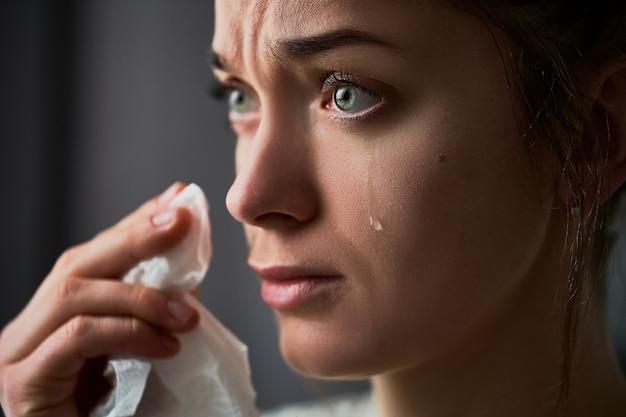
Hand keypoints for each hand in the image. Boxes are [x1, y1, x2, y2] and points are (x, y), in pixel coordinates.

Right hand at [0, 182, 199, 416]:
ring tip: (186, 315)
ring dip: (140, 296)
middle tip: (182, 221)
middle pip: (77, 263)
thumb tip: (188, 274)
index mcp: (55, 318)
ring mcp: (19, 354)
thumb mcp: (137, 353)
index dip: (135, 224)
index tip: (176, 199)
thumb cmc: (112, 415)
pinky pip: (77, 338)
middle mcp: (29, 328)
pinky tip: (166, 347)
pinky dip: (128, 332)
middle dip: (135, 237)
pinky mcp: (25, 383)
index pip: (94, 256)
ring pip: (74, 294)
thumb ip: (152, 313)